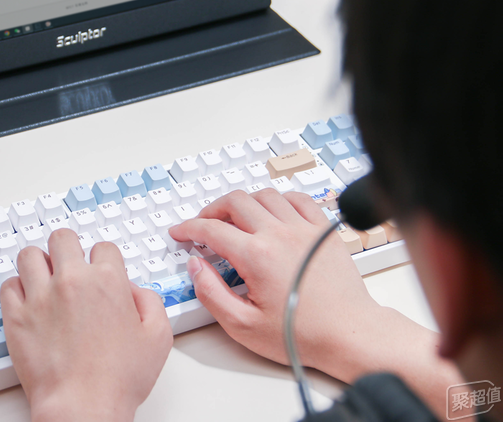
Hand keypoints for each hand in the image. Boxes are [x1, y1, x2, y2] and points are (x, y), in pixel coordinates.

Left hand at [0, 229, 172, 421]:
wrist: (83, 407)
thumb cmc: (118, 380)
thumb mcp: (158, 337)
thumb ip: (150, 302)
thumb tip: (135, 291)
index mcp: (107, 281)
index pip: (103, 247)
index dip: (104, 260)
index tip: (101, 271)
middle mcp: (72, 281)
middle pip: (62, 238)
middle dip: (68, 248)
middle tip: (69, 262)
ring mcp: (40, 296)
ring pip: (30, 255)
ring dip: (39, 262)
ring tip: (44, 276)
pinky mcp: (17, 316)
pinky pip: (8, 285)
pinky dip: (17, 288)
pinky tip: (27, 298)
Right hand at [170, 189, 465, 417]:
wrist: (348, 333)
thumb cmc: (302, 334)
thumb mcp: (243, 325)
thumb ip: (211, 293)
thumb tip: (196, 267)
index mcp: (256, 256)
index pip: (211, 229)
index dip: (188, 228)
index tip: (180, 233)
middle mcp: (279, 234)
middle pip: (235, 201)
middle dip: (211, 210)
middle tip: (203, 224)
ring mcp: (303, 228)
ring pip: (264, 194)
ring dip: (243, 202)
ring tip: (234, 217)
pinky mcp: (322, 230)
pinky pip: (297, 198)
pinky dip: (278, 198)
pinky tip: (272, 212)